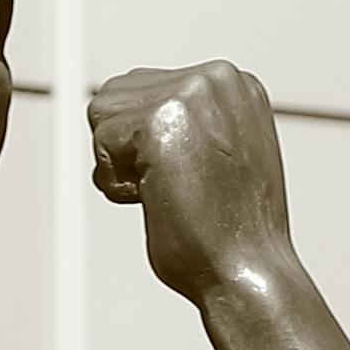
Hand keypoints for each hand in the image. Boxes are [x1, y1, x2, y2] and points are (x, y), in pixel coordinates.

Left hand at [86, 61, 299, 309]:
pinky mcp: (162, 119)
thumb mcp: (215, 156)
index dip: (143, 143)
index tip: (188, 176)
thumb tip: (116, 114)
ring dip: (120, 164)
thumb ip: (182, 124)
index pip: (142, 88)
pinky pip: (101, 141)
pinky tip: (158, 201)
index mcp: (232, 83)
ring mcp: (191, 93)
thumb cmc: (228, 234)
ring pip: (103, 113)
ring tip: (168, 193)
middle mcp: (216, 77)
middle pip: (116, 94)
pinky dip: (116, 183)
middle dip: (126, 147)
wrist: (248, 271)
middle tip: (173, 188)